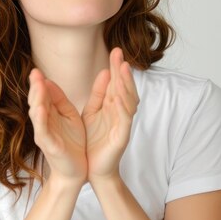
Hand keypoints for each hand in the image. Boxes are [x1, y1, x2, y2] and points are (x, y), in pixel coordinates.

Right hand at [28, 68, 86, 184]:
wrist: (77, 170)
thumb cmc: (72, 142)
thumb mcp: (68, 115)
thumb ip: (60, 99)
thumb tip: (49, 81)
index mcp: (49, 114)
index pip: (41, 95)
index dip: (38, 83)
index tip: (36, 70)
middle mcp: (43, 123)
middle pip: (36, 102)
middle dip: (35, 88)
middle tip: (35, 73)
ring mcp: (45, 134)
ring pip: (37, 115)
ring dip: (37, 100)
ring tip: (38, 87)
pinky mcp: (50, 146)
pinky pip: (43, 131)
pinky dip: (41, 120)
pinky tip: (41, 110)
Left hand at [82, 48, 138, 180]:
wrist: (92, 168)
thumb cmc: (93, 141)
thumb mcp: (93, 112)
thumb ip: (99, 93)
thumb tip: (105, 72)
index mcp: (113, 106)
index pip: (117, 83)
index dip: (117, 67)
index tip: (115, 51)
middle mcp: (121, 113)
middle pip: (125, 89)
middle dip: (123, 72)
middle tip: (120, 54)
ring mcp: (123, 125)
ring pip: (128, 101)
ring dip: (126, 85)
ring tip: (123, 69)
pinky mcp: (121, 137)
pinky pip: (125, 121)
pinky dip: (123, 108)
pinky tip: (119, 97)